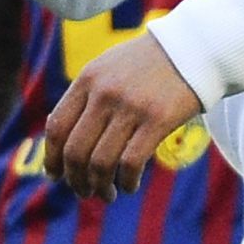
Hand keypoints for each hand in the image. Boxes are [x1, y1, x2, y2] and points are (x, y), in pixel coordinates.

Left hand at [44, 33, 201, 200]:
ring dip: (99, 187)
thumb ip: (84, 96)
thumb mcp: (107, 68)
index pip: (57, 127)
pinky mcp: (157, 120)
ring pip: (100, 163)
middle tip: (83, 192)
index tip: (55, 175)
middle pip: (75, 151)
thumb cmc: (146, 64)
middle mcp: (104, 93)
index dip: (52, 157)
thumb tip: (58, 133)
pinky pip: (131, 163)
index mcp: (87, 79)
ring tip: (106, 194)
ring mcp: (130, 107)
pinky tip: (129, 186)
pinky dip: (126, 182)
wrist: (191, 49)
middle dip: (75, 179)